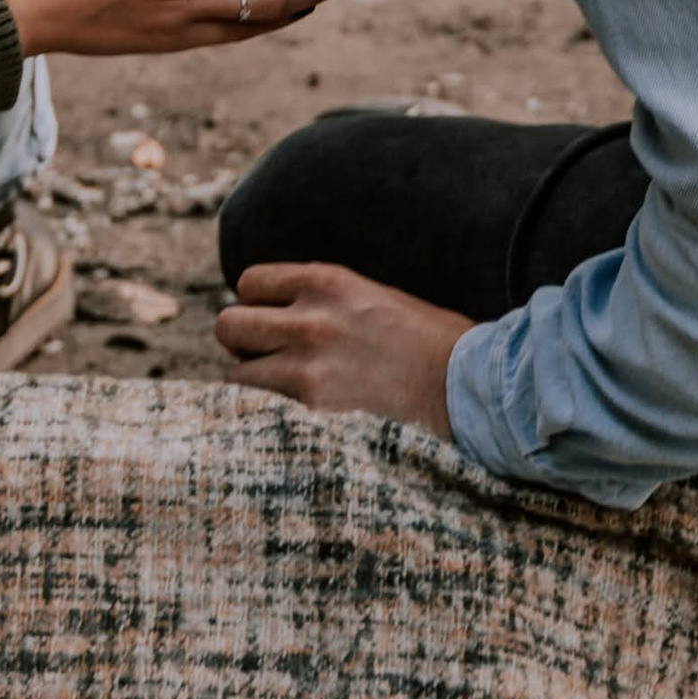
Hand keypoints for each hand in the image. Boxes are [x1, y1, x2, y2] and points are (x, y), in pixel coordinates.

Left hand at [215, 260, 467, 437]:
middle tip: (267, 357)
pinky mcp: (314, 411)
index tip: (273, 321)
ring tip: (289, 392)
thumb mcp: (374, 297)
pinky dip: (272, 415)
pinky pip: (263, 411)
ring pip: (237, 374)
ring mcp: (308, 367)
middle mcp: (309, 319)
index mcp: (326, 281)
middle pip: (228, 325)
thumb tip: (285, 314)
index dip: (258, 304)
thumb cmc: (433, 342)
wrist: (469, 386)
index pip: (249, 282)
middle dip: (243, 342)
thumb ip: (325, 301)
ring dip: (256, 383)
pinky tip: (298, 417)